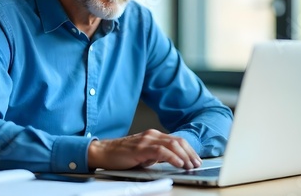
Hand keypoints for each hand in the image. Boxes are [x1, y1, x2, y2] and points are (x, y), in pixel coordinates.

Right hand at [87, 129, 201, 169]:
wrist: (103, 152)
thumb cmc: (121, 155)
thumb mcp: (144, 154)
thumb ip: (156, 155)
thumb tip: (171, 161)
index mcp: (154, 135)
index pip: (177, 140)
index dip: (189, 150)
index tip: (196, 159)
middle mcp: (152, 135)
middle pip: (178, 141)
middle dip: (190, 153)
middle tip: (197, 163)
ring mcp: (147, 140)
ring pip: (172, 144)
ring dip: (184, 156)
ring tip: (190, 165)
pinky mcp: (141, 148)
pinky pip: (161, 151)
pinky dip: (173, 157)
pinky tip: (179, 163)